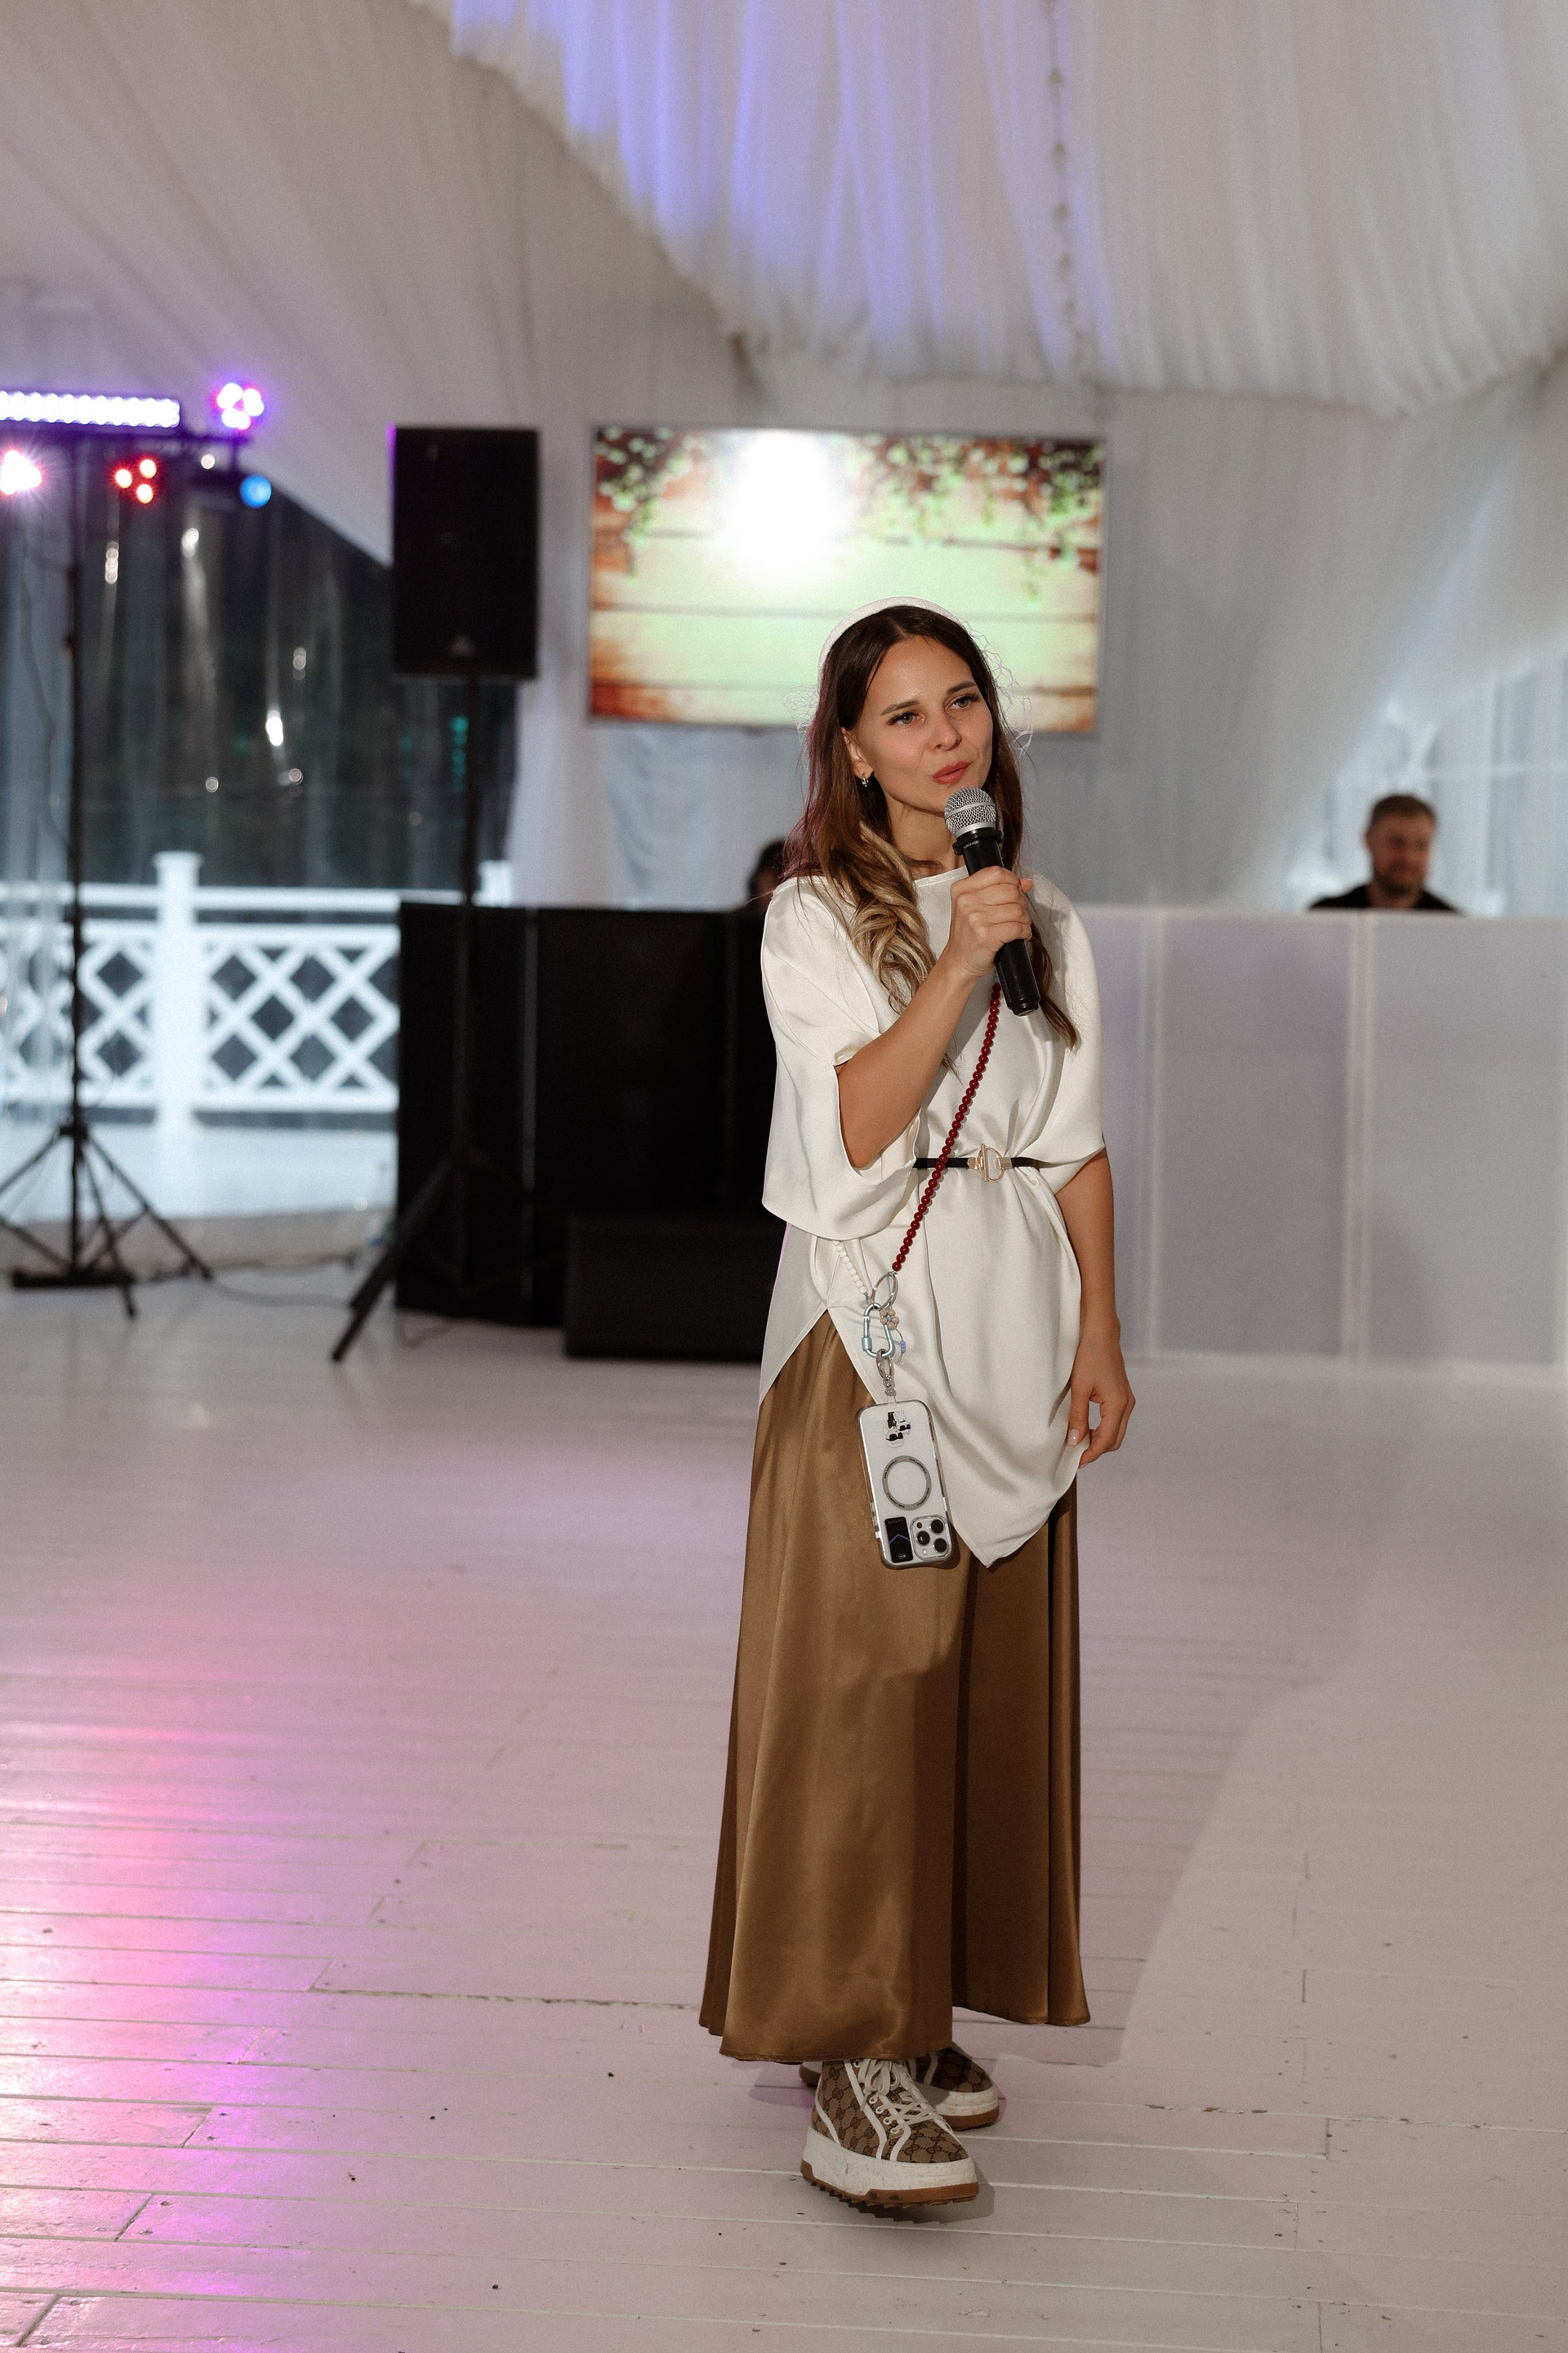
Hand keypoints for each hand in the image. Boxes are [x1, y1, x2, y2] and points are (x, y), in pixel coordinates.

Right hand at [941, 868, 1034, 981]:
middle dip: (1021, 902)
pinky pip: (1018, 927)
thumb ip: (1000, 890)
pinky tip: (1020, 934)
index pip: (996, 872)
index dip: (1012, 881)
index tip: (1015, 891)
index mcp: (962, 889)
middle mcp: (966, 902)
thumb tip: (1026, 882)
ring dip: (1024, 919)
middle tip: (1018, 913)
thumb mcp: (976, 906)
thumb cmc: (969, 934)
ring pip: (1017, 910)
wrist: (959, 961)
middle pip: (1011, 891)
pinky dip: (1024, 932)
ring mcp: (975, 919)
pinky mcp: (986, 936)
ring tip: (1019, 925)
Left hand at [1067, 1324, 1134, 1464]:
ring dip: (1100, 1440)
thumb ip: (1078, 1416)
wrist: (1101, 1336)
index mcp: (1117, 1404)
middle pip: (1115, 1440)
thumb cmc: (1090, 1356)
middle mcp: (1127, 1405)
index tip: (1076, 1461)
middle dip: (1097, 1450)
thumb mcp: (1079, 1388)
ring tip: (1079, 1442)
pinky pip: (1116, 1421)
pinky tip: (1088, 1429)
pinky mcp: (1123, 1397)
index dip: (1091, 1453)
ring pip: (1117, 1432)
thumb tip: (1075, 1440)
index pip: (1106, 1440)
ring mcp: (1127, 1401)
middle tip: (1076, 1454)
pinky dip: (1104, 1430)